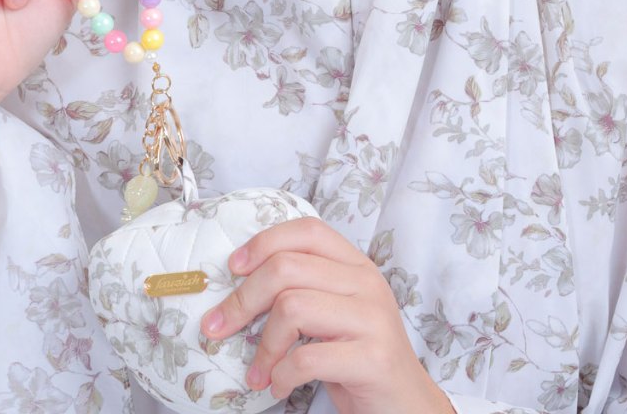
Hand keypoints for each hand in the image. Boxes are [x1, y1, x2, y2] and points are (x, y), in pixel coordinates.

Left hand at [199, 218, 452, 413]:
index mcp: (356, 265)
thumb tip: (238, 282)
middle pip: (286, 268)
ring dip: (263, 346)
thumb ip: (303, 288)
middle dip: (243, 299)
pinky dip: (282, 375)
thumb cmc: (358, 356)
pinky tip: (279, 386)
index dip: (264, 243)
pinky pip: (307, 357)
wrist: (407, 405)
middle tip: (219, 327)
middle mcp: (367, 283)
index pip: (306, 231)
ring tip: (258, 371)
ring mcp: (373, 318)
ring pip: (292, 307)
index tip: (232, 268)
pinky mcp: (374, 358)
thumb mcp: (334, 312)